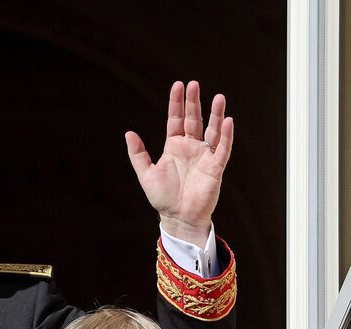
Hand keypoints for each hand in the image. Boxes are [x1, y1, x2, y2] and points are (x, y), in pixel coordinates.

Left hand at [126, 80, 232, 247]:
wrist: (178, 218)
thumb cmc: (163, 198)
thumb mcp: (145, 174)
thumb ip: (138, 154)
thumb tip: (129, 133)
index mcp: (174, 146)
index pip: (176, 119)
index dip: (177, 103)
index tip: (179, 85)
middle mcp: (191, 147)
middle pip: (194, 120)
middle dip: (194, 103)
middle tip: (194, 84)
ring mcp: (204, 156)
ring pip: (212, 131)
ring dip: (216, 114)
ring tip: (219, 97)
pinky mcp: (215, 167)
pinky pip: (222, 149)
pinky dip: (225, 136)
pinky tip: (227, 121)